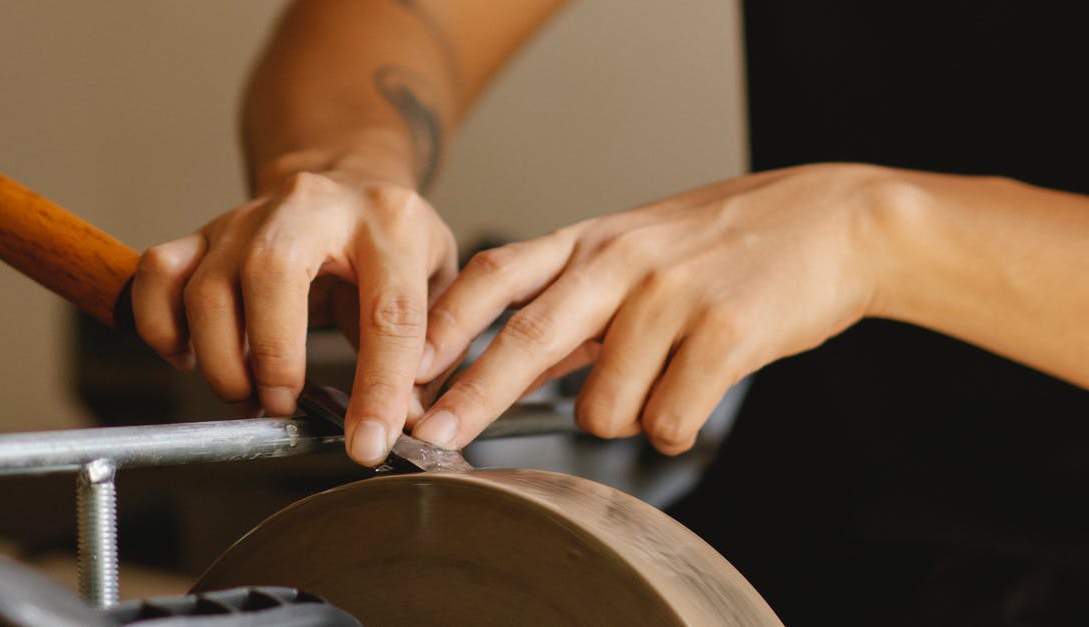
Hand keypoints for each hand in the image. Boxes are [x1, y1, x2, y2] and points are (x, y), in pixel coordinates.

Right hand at [131, 165, 456, 465]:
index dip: (380, 387)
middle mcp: (314, 207)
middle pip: (272, 272)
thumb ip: (434, 347)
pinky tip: (192, 357)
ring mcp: (250, 216)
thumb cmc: (393, 243)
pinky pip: (159, 275)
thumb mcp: (438, 281)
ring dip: (221, 359)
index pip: (390, 312)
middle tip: (284, 405)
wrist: (346, 182)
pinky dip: (162, 327)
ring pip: (207, 285)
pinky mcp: (205, 231)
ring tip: (251, 395)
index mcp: (392, 222)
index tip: (370, 442)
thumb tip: (411, 419)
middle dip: (274, 357)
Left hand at [412, 164, 903, 453]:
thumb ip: (577, 300)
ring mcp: (672, 295)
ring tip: (666, 377)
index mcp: (593, 240)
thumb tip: (513, 364)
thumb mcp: (639, 248)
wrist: (835, 222)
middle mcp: (621, 261)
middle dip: (472, 396)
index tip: (407, 366)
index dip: (445, 322)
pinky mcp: (724, 331)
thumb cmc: (727, 244)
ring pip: (605, 405)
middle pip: (525, 336)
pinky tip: (701, 391)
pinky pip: (670, 421)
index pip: (498, 274)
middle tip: (435, 437)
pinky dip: (678, 426)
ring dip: (626, 415)